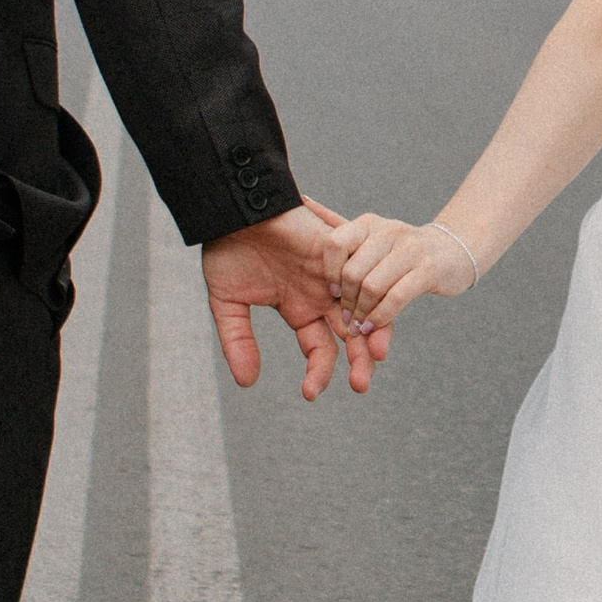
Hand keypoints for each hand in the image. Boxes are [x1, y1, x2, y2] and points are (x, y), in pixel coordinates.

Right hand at [202, 202, 387, 400]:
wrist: (230, 208)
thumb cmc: (228, 250)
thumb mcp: (229, 303)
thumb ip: (239, 341)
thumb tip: (247, 383)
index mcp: (300, 310)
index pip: (320, 350)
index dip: (319, 373)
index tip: (310, 393)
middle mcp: (321, 295)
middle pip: (351, 335)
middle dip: (359, 361)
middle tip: (361, 385)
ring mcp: (331, 272)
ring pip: (363, 306)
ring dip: (372, 330)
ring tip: (374, 356)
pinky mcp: (334, 247)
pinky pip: (356, 271)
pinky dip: (361, 292)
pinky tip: (359, 315)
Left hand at [333, 213, 480, 337]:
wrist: (452, 252)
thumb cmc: (402, 250)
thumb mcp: (371, 234)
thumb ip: (338, 223)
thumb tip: (304, 200)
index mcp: (369, 223)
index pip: (335, 243)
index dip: (329, 273)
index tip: (332, 292)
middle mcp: (389, 231)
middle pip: (353, 271)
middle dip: (346, 301)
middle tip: (345, 318)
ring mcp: (411, 249)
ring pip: (373, 287)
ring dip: (362, 313)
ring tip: (359, 326)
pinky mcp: (428, 270)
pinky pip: (396, 298)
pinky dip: (380, 317)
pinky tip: (374, 326)